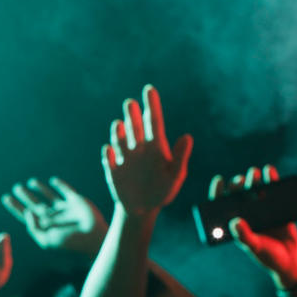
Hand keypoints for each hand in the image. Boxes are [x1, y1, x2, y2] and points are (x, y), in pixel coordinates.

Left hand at [2, 177, 107, 255]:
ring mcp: (65, 208)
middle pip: (35, 204)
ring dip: (39, 189)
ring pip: (49, 196)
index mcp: (44, 226)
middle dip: (25, 196)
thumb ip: (34, 227)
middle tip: (16, 187)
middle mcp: (53, 216)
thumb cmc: (70, 242)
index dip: (16, 207)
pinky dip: (60, 185)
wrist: (93, 237)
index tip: (6, 198)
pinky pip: (66, 191)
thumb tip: (28, 212)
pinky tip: (53, 181)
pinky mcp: (76, 201)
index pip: (26, 215)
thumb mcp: (46, 240)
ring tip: (29, 182)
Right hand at [101, 84, 193, 217]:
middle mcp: (138, 148)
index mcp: (156, 146)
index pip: (153, 121)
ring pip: (120, 141)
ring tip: (120, 124)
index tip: (149, 89)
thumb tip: (188, 136)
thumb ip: (180, 157)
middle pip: (135, 128)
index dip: (151, 105)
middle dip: (132, 115)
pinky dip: (109, 156)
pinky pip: (109, 161)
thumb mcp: (176, 174)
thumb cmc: (164, 189)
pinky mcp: (113, 171)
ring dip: (119, 133)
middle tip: (130, 102)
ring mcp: (124, 159)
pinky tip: (109, 150)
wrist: (145, 208)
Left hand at [215, 166, 296, 284]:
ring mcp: (263, 211)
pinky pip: (274, 191)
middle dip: (239, 184)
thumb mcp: (255, 247)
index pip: (222, 206)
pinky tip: (270, 170)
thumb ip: (245, 236)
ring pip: (255, 190)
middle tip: (241, 180)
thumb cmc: (269, 257)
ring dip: (254, 179)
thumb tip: (234, 221)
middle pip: (239, 195)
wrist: (291, 261)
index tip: (219, 180)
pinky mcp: (278, 208)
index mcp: (236, 226)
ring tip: (255, 172)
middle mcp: (247, 216)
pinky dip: (272, 179)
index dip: (218, 192)